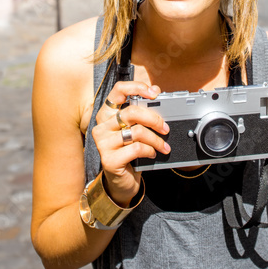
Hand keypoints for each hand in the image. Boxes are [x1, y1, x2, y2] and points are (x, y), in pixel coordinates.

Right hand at [92, 81, 171, 205]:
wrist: (121, 181)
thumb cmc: (129, 151)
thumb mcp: (136, 129)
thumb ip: (143, 110)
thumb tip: (156, 90)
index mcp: (107, 114)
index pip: (118, 91)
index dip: (136, 87)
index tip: (153, 93)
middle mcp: (102, 126)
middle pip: (131, 112)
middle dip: (154, 119)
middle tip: (165, 128)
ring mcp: (103, 143)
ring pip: (137, 132)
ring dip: (156, 139)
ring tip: (163, 146)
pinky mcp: (109, 159)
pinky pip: (136, 148)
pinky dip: (150, 150)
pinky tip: (153, 154)